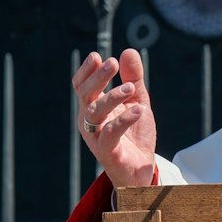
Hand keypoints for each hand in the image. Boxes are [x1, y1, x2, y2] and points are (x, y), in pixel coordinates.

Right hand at [72, 48, 157, 187]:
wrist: (140, 170)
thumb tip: (128, 51)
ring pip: (94, 113)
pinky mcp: (107, 152)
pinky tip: (139, 110)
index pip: (81, 85)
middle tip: (112, 63)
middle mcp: (89, 121)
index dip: (86, 71)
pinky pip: (111, 133)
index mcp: (91, 107)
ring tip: (130, 88)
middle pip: (84, 95)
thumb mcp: (137, 101)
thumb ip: (133, 79)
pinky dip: (124, 119)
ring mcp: (96, 137)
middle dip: (97, 78)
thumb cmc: (134, 135)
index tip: (97, 56)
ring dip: (112, 97)